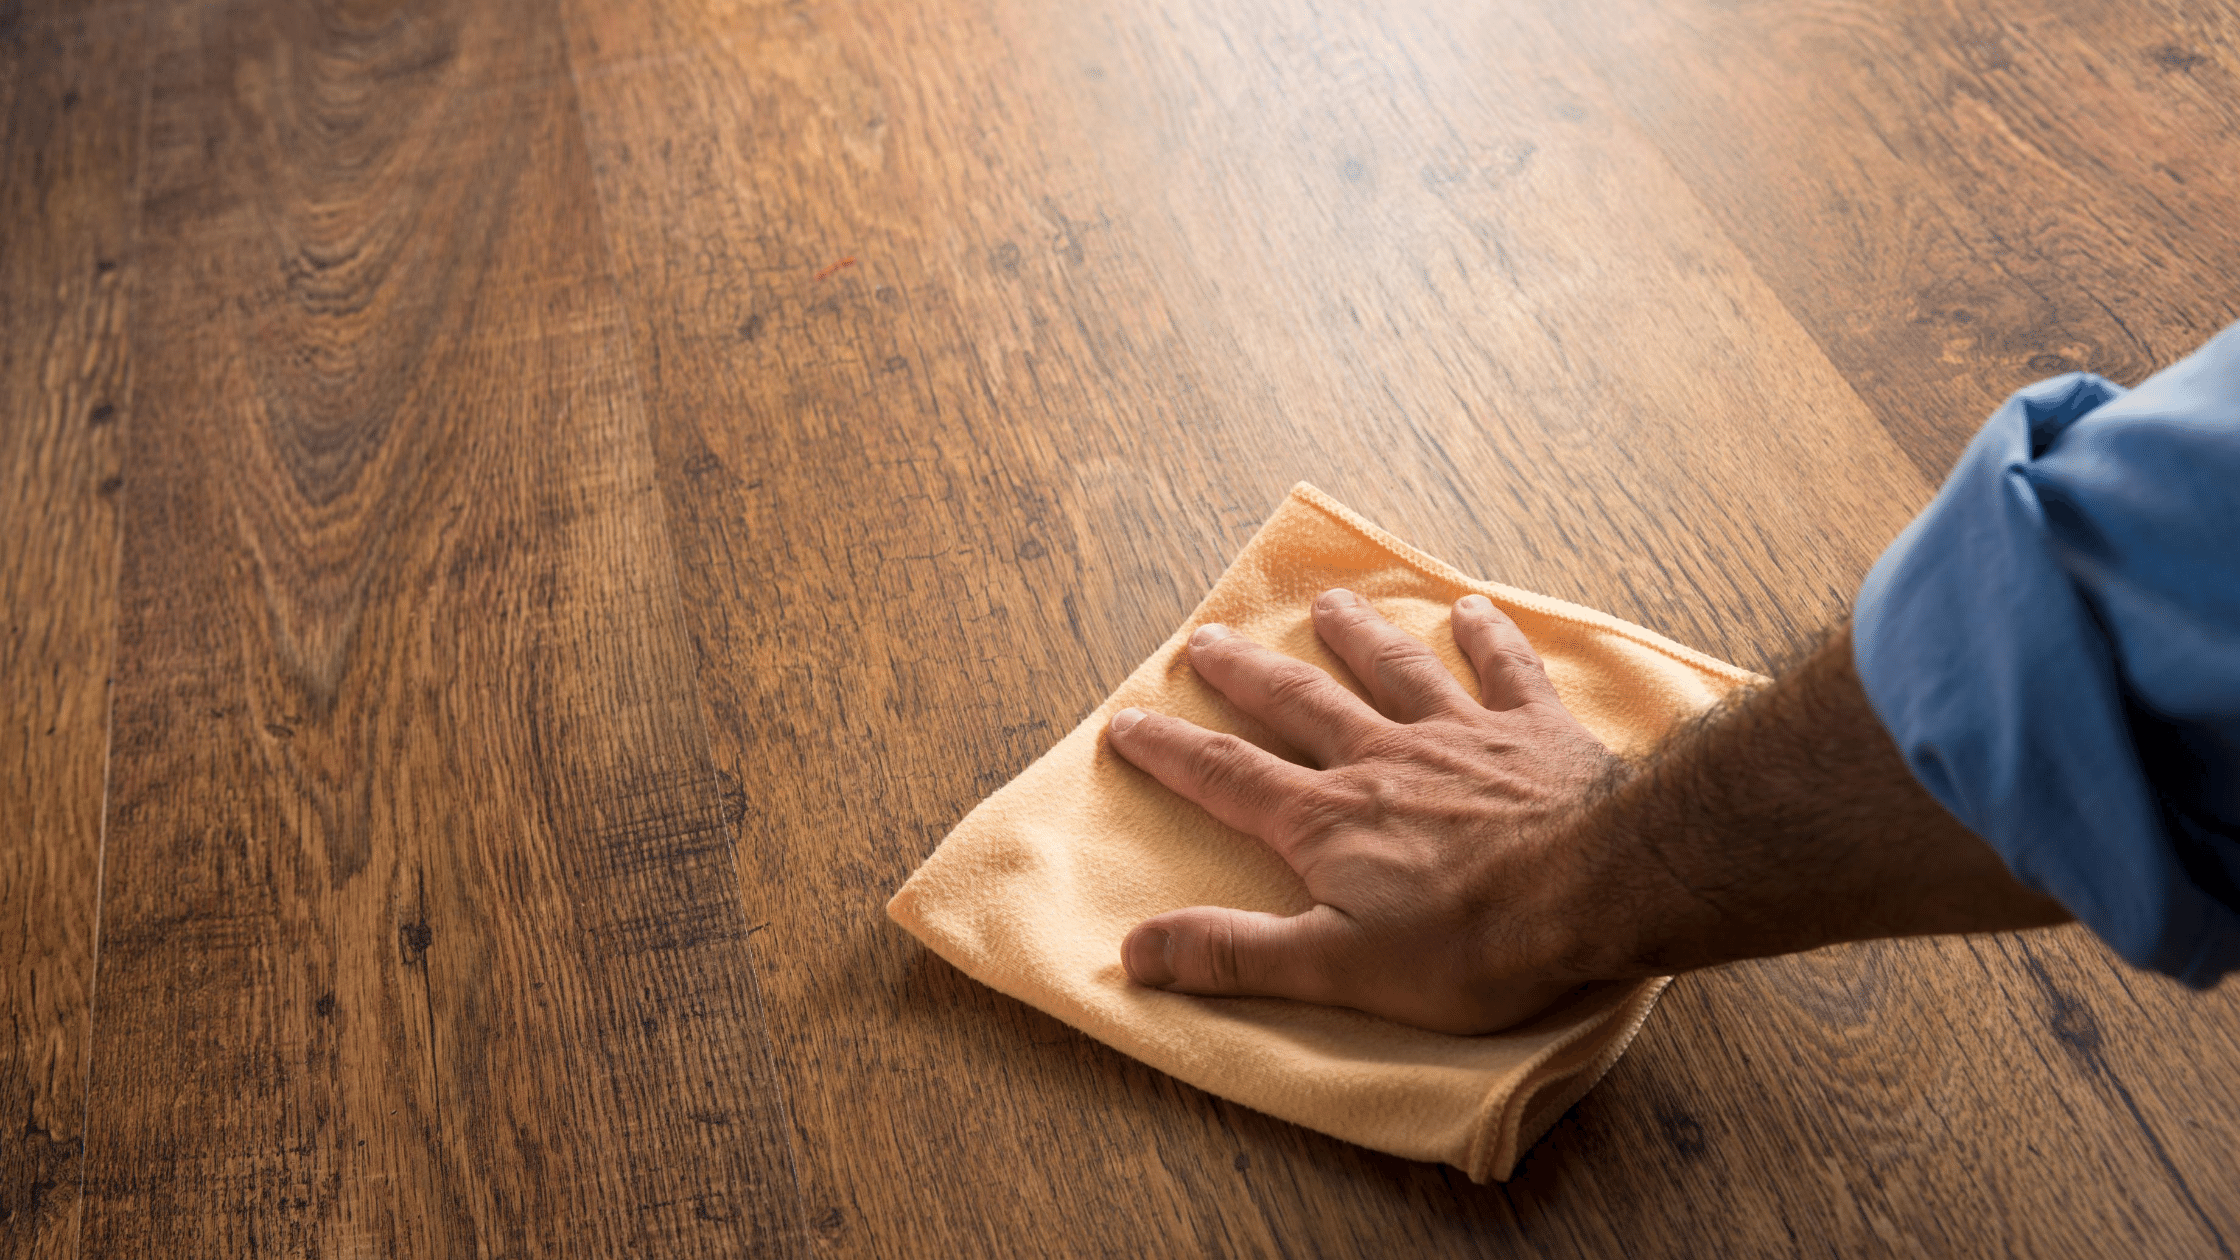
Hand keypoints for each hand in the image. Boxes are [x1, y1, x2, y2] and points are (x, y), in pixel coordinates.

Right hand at [1104, 588, 1630, 1033]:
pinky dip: (1487, 638)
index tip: (1127, 721)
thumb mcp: (1335, 968)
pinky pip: (1505, 671)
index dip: (1171, 751)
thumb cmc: (1471, 943)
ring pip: (1394, 670)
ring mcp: (1461, 736)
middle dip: (1245, 674)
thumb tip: (1135, 949)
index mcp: (1328, 819)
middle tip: (1206, 640)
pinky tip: (1472, 610)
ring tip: (1329, 605)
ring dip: (1357, 635)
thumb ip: (1235, 954)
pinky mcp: (1536, 732)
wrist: (1600, 888)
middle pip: (1299, 703)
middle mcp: (1383, 758)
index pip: (1227, 776)